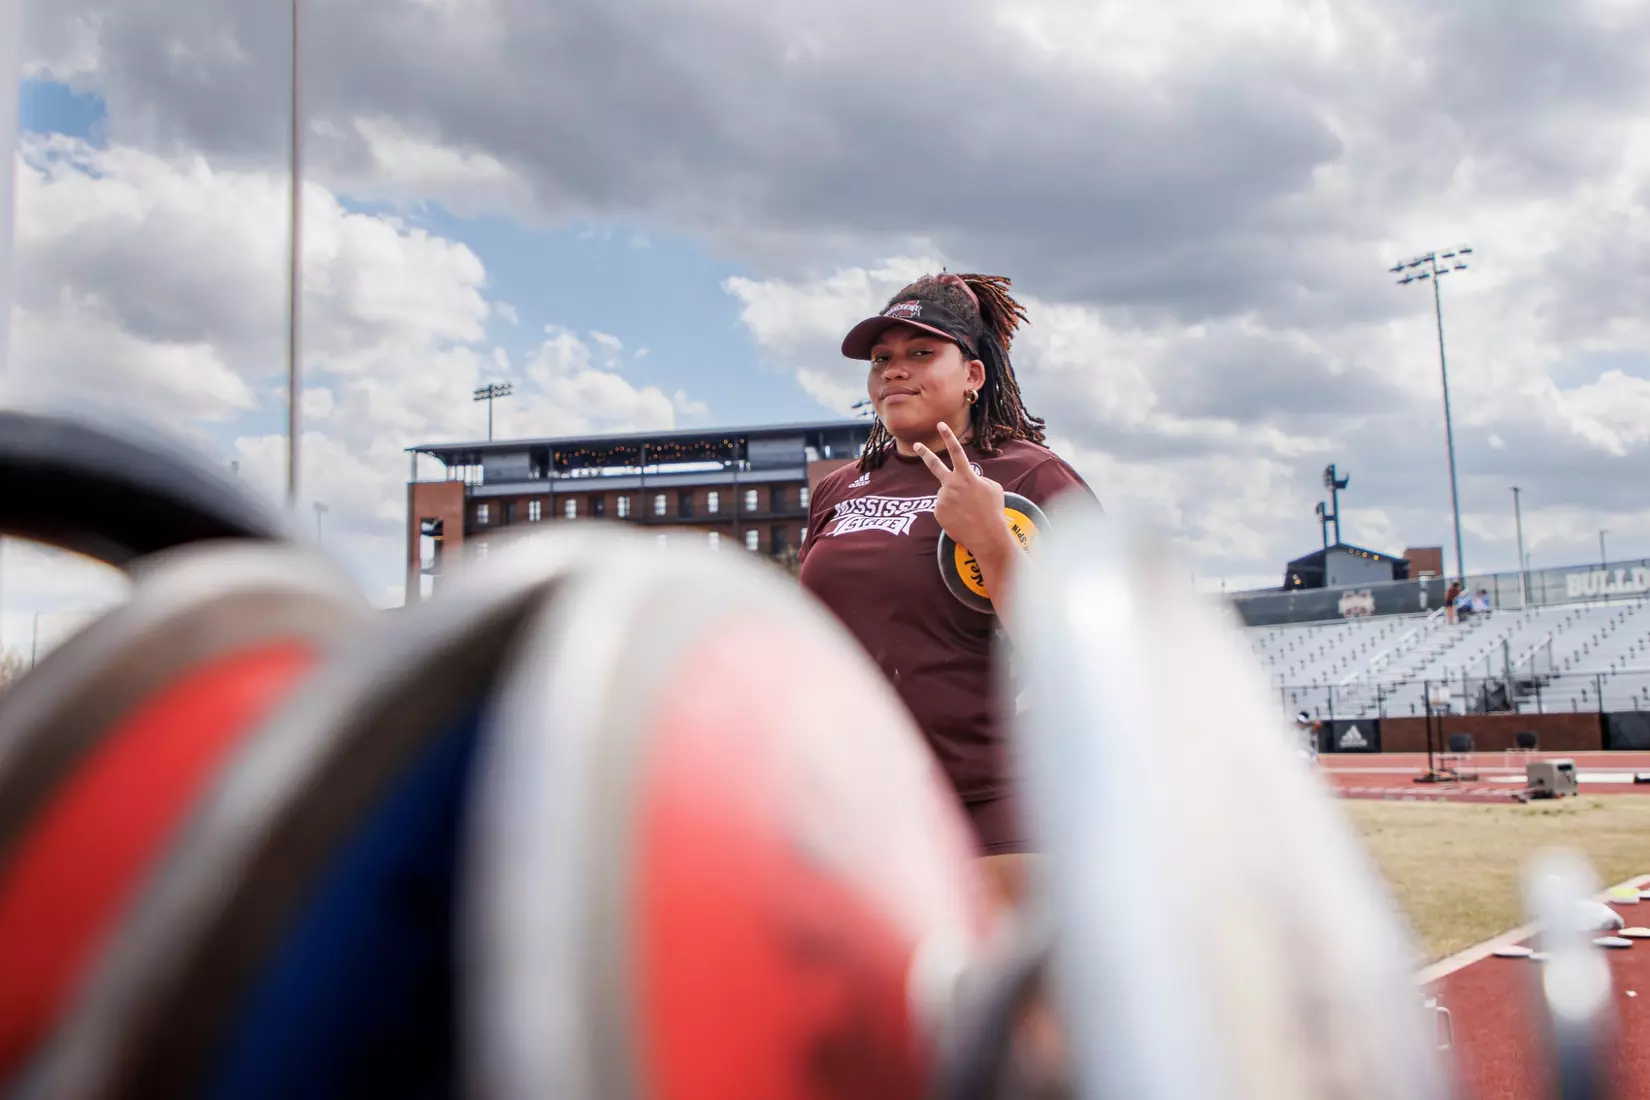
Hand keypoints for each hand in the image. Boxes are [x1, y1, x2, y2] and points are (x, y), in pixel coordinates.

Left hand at [912, 422, 1015, 566]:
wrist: (987, 536)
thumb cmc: (993, 511)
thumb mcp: (993, 488)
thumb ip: (978, 479)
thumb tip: (967, 479)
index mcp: (966, 476)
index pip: (956, 452)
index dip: (948, 437)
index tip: (940, 424)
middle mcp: (951, 485)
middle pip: (935, 465)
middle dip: (925, 453)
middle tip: (917, 444)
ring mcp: (942, 499)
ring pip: (946, 495)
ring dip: (955, 501)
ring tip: (967, 513)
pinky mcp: (937, 512)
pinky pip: (943, 508)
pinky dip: (951, 512)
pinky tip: (961, 519)